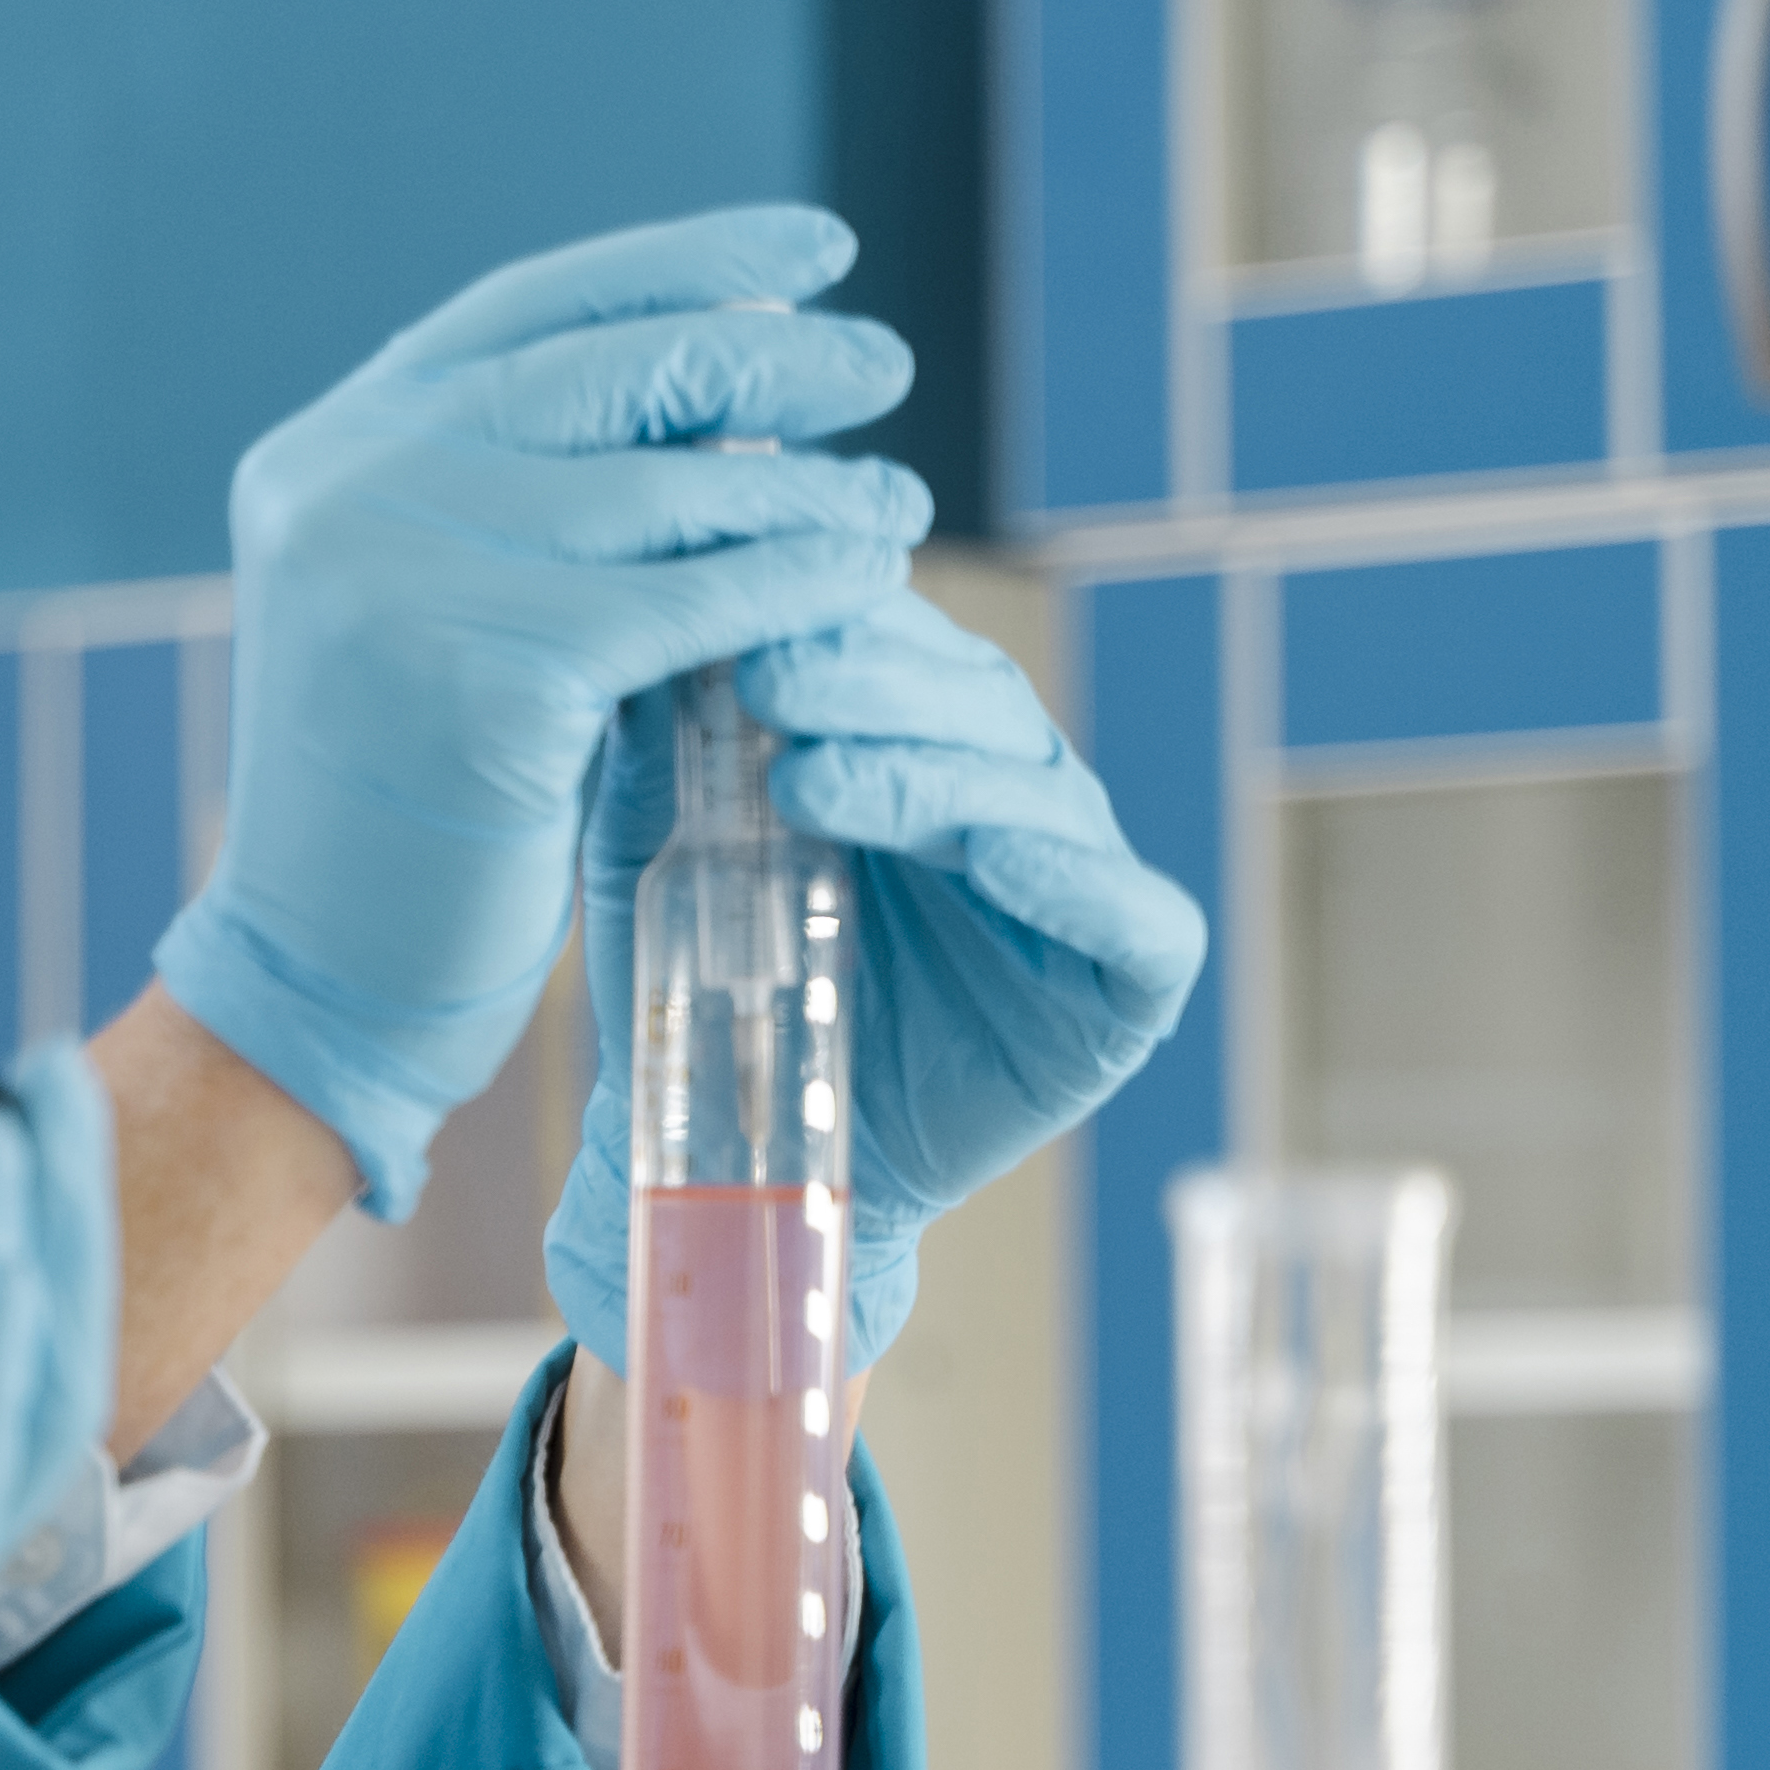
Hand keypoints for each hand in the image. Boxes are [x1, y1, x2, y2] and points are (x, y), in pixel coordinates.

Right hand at [151, 208, 932, 1215]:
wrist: (320, 974)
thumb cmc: (405, 802)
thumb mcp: (434, 604)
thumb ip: (523, 497)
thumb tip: (728, 392)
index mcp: (321, 452)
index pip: (522, 312)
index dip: (677, 267)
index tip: (807, 255)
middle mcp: (341, 489)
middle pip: (597, 376)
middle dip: (759, 361)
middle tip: (880, 367)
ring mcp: (394, 577)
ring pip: (660, 493)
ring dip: (805, 491)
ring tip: (892, 505)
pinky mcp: (478, 677)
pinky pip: (686, 607)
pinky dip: (792, 587)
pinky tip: (861, 584)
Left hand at [543, 594, 1207, 1367]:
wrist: (757, 1160)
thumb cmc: (717, 990)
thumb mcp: (665, 863)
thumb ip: (661, 761)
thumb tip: (633, 635)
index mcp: (923, 747)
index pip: (905, 652)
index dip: (838, 625)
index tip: (742, 609)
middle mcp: (1013, 799)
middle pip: (977, 708)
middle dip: (874, 687)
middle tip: (770, 680)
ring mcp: (1078, 888)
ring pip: (1040, 797)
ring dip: (935, 777)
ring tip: (820, 782)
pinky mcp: (1126, 990)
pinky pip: (1136, 922)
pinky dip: (1083, 884)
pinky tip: (1002, 856)